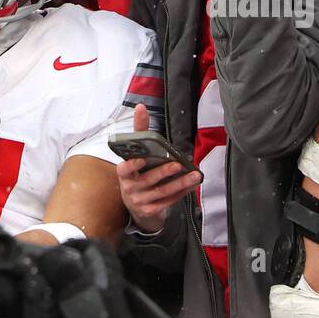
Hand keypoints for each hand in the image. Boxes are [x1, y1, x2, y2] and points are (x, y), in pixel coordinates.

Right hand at [115, 104, 200, 233]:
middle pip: (148, 180)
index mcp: (124, 173)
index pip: (124, 169)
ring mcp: (140, 201)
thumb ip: (140, 132)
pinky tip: (192, 185)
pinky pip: (169, 201)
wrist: (136, 202)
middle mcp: (130, 188)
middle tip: (178, 164)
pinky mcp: (150, 210)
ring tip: (194, 174)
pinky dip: (182, 192)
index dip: (132, 165)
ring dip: (180, 183)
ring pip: (162, 192)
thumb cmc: (138, 172)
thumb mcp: (136, 154)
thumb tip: (141, 107)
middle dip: (164, 172)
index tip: (141, 159)